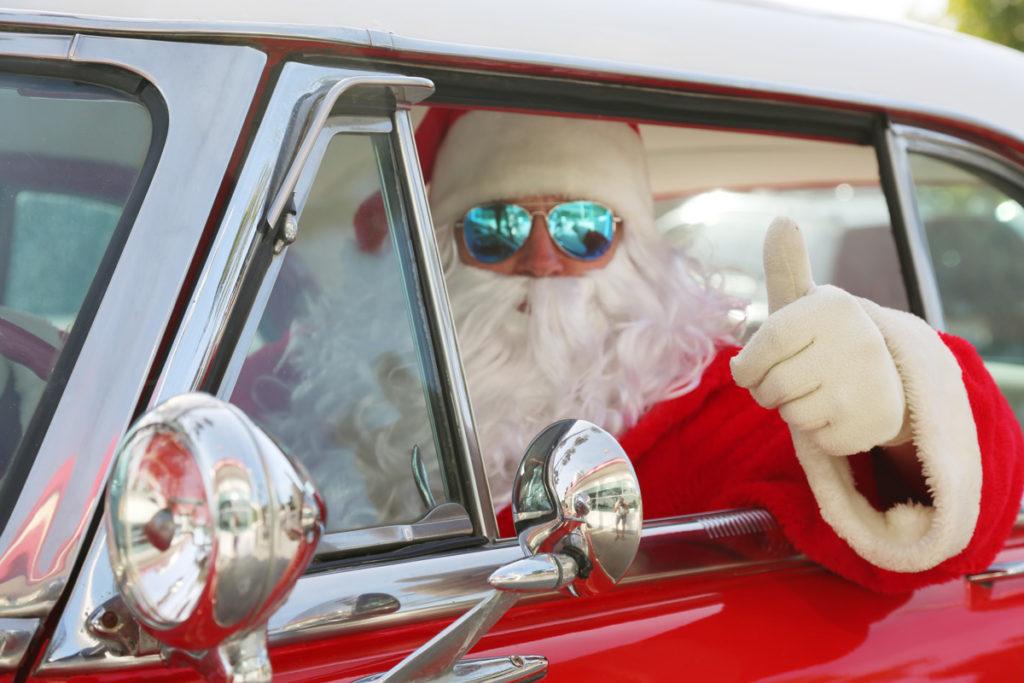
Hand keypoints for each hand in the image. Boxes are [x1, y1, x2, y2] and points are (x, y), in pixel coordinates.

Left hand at [730, 217, 906, 455]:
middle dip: (768, 391)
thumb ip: (785, 266)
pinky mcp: (874, 424)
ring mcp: (870, 385)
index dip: (749, 365)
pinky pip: (817, 439)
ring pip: (792, 415)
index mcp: (833, 307)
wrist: (886, 374)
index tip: (750, 367)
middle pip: (772, 387)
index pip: (765, 347)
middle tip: (791, 379)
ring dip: (793, 410)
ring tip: (817, 391)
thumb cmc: (821, 337)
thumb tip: (780, 220)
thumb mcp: (802, 302)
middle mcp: (858, 342)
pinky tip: (838, 411)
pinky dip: (819, 432)